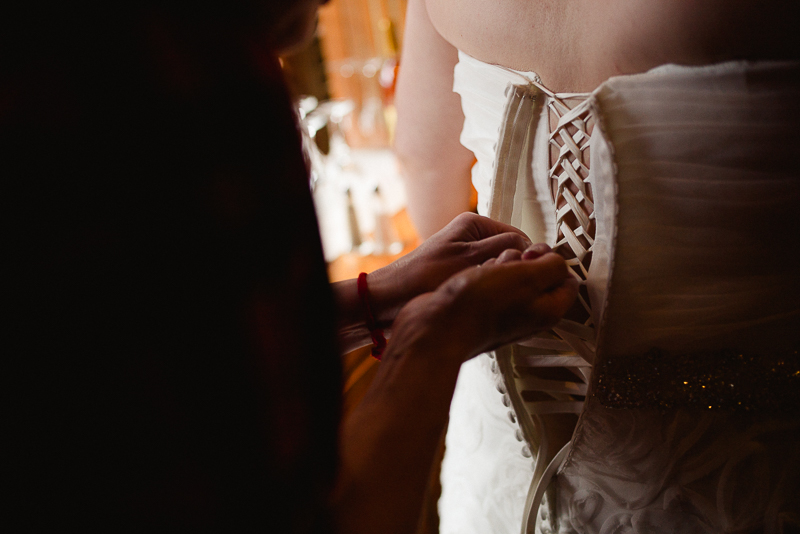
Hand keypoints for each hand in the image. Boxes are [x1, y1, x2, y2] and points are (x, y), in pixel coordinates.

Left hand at [367, 212, 531, 323]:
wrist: (387, 302)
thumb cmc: (421, 280)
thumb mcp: (470, 260)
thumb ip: (503, 249)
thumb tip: (533, 247)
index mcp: (475, 224)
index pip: (520, 238)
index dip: (528, 260)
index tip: (530, 279)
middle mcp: (472, 236)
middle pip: (511, 255)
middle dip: (512, 272)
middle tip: (506, 291)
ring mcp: (466, 256)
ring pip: (499, 270)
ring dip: (500, 284)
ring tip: (490, 298)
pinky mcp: (460, 274)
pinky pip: (486, 281)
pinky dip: (487, 292)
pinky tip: (481, 304)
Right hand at [387, 246, 578, 361]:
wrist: (438, 324)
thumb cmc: (479, 306)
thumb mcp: (527, 276)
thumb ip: (551, 266)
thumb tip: (556, 261)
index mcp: (547, 311)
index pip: (567, 281)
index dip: (554, 260)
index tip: (538, 253)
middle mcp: (528, 315)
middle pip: (538, 275)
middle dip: (524, 260)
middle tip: (511, 262)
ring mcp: (504, 313)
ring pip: (512, 276)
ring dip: (501, 264)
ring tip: (488, 270)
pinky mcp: (482, 310)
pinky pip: (490, 282)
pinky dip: (484, 273)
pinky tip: (474, 276)